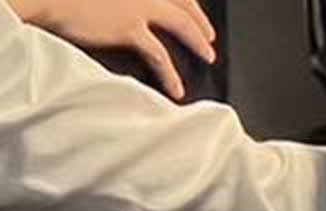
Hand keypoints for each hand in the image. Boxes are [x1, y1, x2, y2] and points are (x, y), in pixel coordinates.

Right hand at [10, 0, 217, 98]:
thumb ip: (116, 3)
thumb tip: (122, 13)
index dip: (187, 3)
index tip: (194, 12)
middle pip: (183, 3)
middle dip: (199, 21)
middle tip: (208, 38)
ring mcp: (139, 5)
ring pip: (180, 25)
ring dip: (197, 42)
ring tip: (207, 57)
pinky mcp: (130, 27)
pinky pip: (159, 55)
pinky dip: (170, 73)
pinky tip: (175, 87)